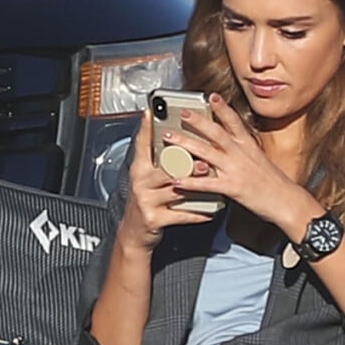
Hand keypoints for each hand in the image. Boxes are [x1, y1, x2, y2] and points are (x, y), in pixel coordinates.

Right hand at [117, 110, 212, 252]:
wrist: (134, 233)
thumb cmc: (147, 199)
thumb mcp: (147, 178)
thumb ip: (158, 159)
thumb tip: (175, 137)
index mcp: (139, 168)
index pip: (142, 144)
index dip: (146, 127)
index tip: (151, 111)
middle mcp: (140, 182)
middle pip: (164, 166)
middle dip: (183, 160)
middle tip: (200, 154)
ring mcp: (146, 201)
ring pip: (175, 189)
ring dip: (195, 183)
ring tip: (207, 174)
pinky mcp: (154, 218)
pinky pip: (180, 213)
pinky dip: (197, 212)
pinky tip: (210, 210)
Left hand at [161, 93, 318, 232]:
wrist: (286, 201)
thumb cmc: (273, 182)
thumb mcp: (259, 158)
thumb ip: (243, 149)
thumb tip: (231, 141)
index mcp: (248, 145)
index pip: (234, 121)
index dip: (222, 108)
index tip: (211, 96)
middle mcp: (240, 154)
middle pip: (216, 133)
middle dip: (197, 121)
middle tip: (182, 112)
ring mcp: (235, 170)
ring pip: (207, 153)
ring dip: (186, 144)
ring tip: (169, 137)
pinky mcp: (232, 188)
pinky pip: (207, 183)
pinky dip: (190, 181)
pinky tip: (177, 180)